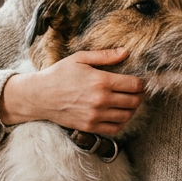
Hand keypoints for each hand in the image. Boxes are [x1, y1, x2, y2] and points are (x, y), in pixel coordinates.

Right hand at [0, 48, 145, 135]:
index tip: (140, 82)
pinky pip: (114, 128)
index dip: (141, 83)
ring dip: (133, 109)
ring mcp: (96, 115)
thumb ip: (105, 56)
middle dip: (140, 96)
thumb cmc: (59, 74)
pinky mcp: (90, 126)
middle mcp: (101, 100)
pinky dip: (122, 122)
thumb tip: (126, 52)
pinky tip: (119, 115)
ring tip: (131, 103)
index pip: (134, 85)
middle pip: (133, 101)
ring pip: (127, 116)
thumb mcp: (80, 58)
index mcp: (101, 81)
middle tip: (138, 92)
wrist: (40, 96)